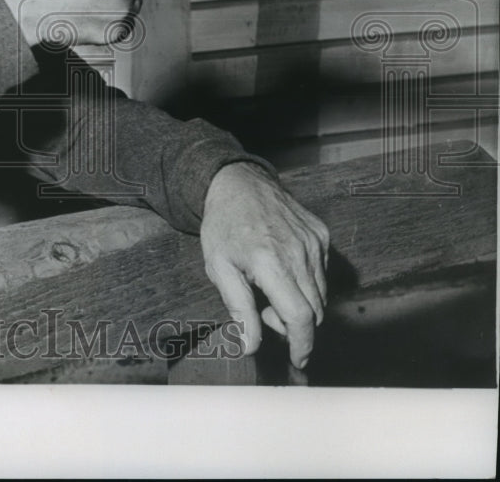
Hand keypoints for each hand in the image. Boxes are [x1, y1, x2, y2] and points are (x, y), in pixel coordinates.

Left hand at [200, 161, 329, 369]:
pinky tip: (284, 270)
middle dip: (294, 325)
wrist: (238, 184)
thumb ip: (238, 309)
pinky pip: (323, 273)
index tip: (299, 360)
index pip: (300, 316)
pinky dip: (308, 283)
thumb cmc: (224, 226)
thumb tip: (250, 347)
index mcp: (270, 262)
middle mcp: (299, 252)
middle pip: (315, 310)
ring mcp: (314, 242)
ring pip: (321, 294)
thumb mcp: (218, 267)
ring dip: (301, 304)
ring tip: (270, 288)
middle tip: (265, 312)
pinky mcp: (322, 234)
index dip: (302, 344)